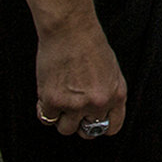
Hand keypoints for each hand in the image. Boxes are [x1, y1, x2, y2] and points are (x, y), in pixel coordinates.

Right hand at [35, 18, 126, 138]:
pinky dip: (45, 109)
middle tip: (72, 111)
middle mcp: (98, 103)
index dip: (100, 127)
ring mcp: (75, 104)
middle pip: (88, 132)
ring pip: (66, 129)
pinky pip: (46, 118)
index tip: (92, 123)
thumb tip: (102, 111)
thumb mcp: (111, 70)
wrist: (70, 30)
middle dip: (79, 123)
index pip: (112, 127)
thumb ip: (109, 92)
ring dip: (61, 118)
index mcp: (116, 95)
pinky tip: (47, 94)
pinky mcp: (53, 101)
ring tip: (60, 99)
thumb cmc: (90, 44)